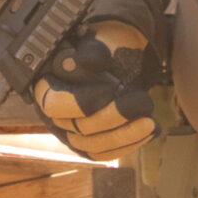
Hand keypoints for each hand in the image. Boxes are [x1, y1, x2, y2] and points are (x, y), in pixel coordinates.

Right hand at [29, 19, 159, 159]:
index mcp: (46, 88)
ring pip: (94, 145)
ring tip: (151, 122)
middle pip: (79, 127)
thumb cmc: (101, 50)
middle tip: (144, 101)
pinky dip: (130, 144)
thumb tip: (82, 60)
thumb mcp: (96, 44)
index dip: (82, 101)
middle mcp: (54, 116)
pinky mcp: (89, 146)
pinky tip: (152, 131)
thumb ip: (89, 51)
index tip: (110, 90)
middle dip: (114, 116)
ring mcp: (71, 134)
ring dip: (126, 135)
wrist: (115, 60)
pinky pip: (106, 153)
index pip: (53, 103)